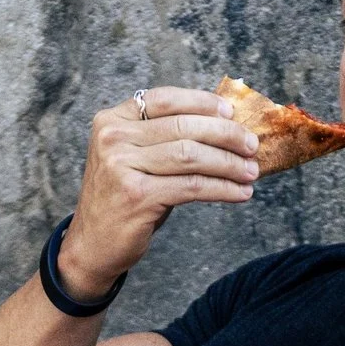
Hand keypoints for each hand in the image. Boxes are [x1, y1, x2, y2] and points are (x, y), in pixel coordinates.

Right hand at [58, 85, 258, 299]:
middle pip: (183, 126)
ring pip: (191, 155)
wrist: (92, 245)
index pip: (165, 99)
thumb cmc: (122, 198)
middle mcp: (113, 138)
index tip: (231, 113)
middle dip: (226, 135)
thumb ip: (164, 138)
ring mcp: (122, 166)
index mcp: (112, 120)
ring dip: (229, 164)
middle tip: (252, 145)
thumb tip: (223, 124)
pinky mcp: (137, 195)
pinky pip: (192, 186)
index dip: (202, 102)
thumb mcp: (134, 158)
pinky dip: (222, 189)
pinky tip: (240, 193)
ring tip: (251, 172)